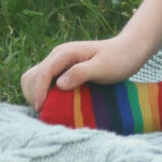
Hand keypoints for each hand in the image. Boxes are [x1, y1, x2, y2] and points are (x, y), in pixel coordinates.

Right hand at [20, 35, 152, 106]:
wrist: (130, 49)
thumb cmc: (120, 58)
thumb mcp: (103, 67)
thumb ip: (81, 73)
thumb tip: (59, 84)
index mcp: (64, 54)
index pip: (41, 74)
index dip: (38, 93)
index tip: (42, 109)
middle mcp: (57, 56)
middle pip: (31, 77)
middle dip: (33, 95)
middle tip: (45, 112)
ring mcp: (58, 63)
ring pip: (33, 79)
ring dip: (36, 95)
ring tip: (49, 109)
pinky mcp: (61, 70)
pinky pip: (43, 83)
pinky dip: (43, 94)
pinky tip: (55, 103)